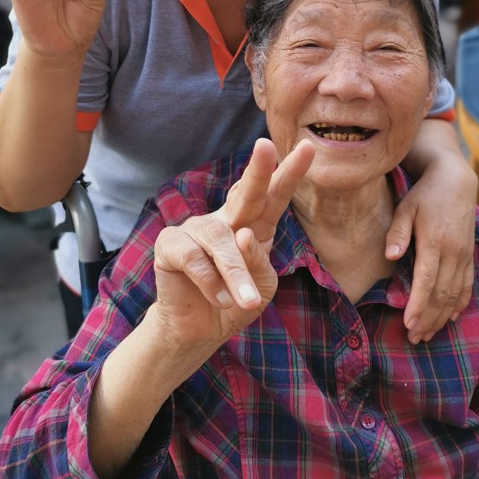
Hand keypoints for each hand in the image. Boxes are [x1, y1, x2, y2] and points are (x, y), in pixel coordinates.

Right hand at [152, 138, 314, 350]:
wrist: (200, 331)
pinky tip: (220, 298)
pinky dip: (211, 283)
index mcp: (254, 225)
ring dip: (235, 274)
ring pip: (221, 240)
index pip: (274, 197)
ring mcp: (196, 229)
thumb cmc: (235, 303)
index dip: (289, 173)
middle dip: (258, 170)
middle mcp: (226, 220)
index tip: (308, 147)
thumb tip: (242, 235)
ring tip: (245, 302)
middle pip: (245, 192)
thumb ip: (259, 262)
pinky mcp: (170, 244)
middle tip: (266, 147)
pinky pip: (194, 258)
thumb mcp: (261, 287)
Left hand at [385, 158, 476, 343]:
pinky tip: (449, 319)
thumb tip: (390, 256)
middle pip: (442, 294)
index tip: (408, 324)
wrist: (455, 181)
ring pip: (455, 295)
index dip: (419, 305)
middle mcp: (454, 252)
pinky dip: (459, 305)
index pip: (427, 281)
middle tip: (414, 339)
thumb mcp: (406, 207)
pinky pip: (467, 286)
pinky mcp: (470, 256)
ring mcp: (465, 255)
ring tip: (427, 334)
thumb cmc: (424, 195)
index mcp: (435, 242)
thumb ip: (398, 233)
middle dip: (428, 319)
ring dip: (441, 317)